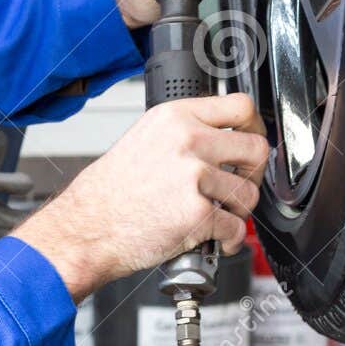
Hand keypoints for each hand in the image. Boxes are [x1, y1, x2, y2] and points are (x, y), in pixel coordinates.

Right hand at [13, 93, 269, 301]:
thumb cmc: (111, 190)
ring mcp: (193, 175)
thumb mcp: (145, 139)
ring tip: (217, 215)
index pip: (240, 106)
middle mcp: (187, 140)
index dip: (253, 127)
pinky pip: (237, 228)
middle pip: (256, 148)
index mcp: (174, 117)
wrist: (88, 226)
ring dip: (239, 211)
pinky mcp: (198, 212)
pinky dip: (229, 239)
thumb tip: (224, 138)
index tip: (251, 139)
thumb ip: (184, 132)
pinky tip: (214, 238)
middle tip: (237, 185)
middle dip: (252, 173)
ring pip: (249, 193)